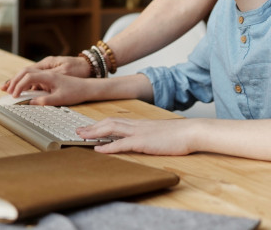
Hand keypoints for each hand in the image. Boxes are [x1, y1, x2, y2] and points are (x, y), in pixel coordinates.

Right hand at [1, 55, 89, 94]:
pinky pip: (34, 77)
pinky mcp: (50, 76)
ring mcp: (48, 73)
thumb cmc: (76, 91)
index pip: (28, 77)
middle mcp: (47, 71)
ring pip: (29, 73)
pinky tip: (21, 89)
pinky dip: (25, 82)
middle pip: (25, 71)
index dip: (19, 86)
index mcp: (49, 74)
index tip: (14, 96)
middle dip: (14, 80)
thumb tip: (31, 103)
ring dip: (18, 80)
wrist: (88, 86)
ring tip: (8, 89)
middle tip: (4, 90)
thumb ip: (45, 101)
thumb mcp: (61, 98)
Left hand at [78, 117, 198, 155]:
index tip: (90, 127)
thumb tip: (144, 139)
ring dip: (95, 133)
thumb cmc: (180, 134)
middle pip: (109, 122)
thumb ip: (151, 135)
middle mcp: (137, 125)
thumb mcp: (161, 133)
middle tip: (78, 131)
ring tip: (82, 137)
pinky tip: (98, 150)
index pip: (116, 121)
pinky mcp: (143, 142)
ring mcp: (139, 132)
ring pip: (112, 129)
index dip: (101, 124)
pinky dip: (108, 146)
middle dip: (92, 127)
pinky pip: (122, 143)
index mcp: (141, 124)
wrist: (192, 131)